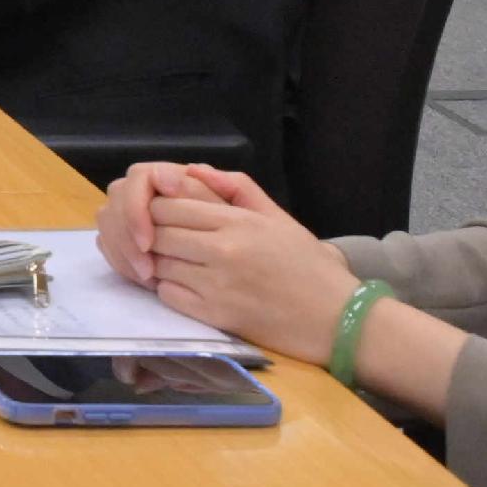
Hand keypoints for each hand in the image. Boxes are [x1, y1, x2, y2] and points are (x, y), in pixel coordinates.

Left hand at [139, 164, 359, 362]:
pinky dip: (169, 289)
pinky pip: (168, 295)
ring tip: (174, 262)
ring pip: (158, 264)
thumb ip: (235, 188)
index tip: (164, 216)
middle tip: (163, 240)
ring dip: (158, 262)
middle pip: (157, 233)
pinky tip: (185, 286)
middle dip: (152, 235)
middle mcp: (222, 250)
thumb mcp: (276, 216)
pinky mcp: (213, 316)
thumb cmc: (305, 264)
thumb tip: (193, 169)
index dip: (157, 209)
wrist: (335, 318)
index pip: (168, 205)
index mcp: (238, 222)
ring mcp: (216, 285)